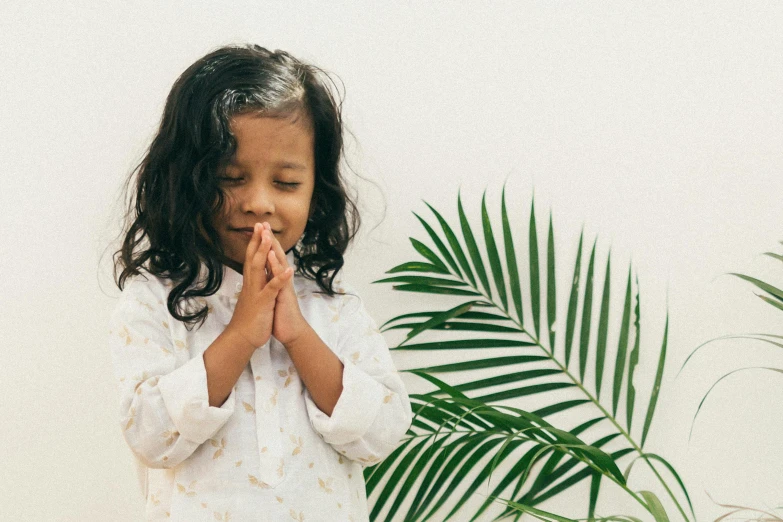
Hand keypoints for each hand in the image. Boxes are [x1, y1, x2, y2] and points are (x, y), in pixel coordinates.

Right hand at [227, 222, 292, 348]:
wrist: (242, 338)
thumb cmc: (249, 319)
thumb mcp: (253, 298)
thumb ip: (255, 285)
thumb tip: (256, 275)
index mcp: (251, 283)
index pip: (252, 259)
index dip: (255, 243)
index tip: (258, 228)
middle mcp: (251, 284)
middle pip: (253, 258)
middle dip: (257, 241)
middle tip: (260, 224)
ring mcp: (256, 293)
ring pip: (259, 269)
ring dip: (264, 252)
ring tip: (269, 237)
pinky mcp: (263, 303)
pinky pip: (272, 289)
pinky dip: (280, 279)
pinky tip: (288, 270)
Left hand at [265, 232, 308, 345]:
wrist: (290, 332)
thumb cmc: (280, 315)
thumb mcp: (272, 297)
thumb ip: (272, 284)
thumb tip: (267, 276)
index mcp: (275, 280)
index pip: (269, 258)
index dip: (264, 244)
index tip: (258, 230)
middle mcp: (280, 280)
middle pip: (275, 256)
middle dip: (269, 240)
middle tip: (264, 223)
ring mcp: (283, 287)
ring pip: (279, 265)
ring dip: (274, 249)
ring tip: (268, 235)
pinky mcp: (284, 296)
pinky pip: (280, 279)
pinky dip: (277, 267)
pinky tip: (274, 257)